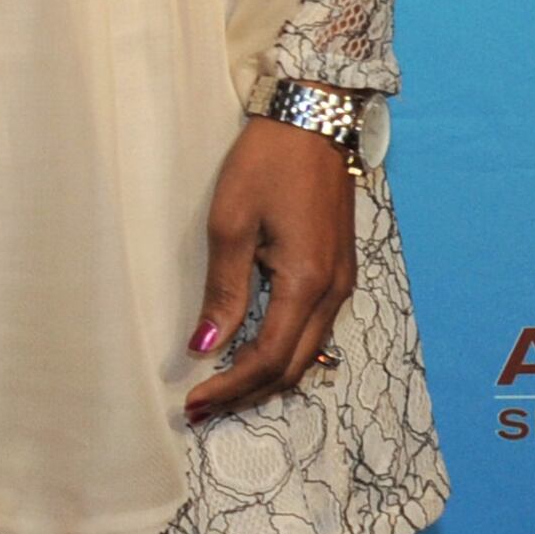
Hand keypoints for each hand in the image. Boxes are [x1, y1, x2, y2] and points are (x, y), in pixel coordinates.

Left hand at [186, 117, 358, 420]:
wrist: (312, 123)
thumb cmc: (265, 164)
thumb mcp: (230, 223)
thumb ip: (223, 290)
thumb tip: (206, 345)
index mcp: (307, 283)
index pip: (267, 358)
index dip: (230, 387)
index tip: (193, 403)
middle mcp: (333, 292)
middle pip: (292, 367)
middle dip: (246, 394)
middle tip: (201, 410)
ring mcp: (341, 283)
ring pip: (306, 353)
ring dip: (265, 377)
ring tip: (221, 391)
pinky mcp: (338, 272)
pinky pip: (314, 330)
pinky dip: (283, 353)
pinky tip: (253, 356)